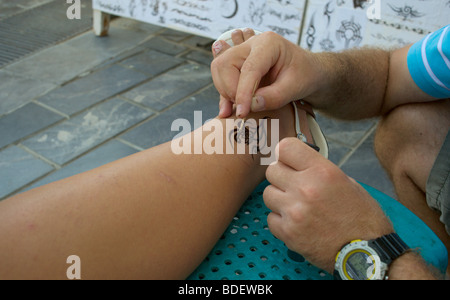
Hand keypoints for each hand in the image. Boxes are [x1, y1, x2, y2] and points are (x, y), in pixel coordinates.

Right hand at [211, 31, 321, 117]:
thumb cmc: (305, 74)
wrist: (308, 71)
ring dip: (225, 91)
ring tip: (240, 108)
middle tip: (244, 108)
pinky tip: (227, 109)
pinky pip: (222, 76)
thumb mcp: (295, 87)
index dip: (243, 91)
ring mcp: (242, 53)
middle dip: (230, 89)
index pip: (249, 68)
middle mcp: (251, 44)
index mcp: (268, 44)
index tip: (242, 112)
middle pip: (225, 63)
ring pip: (219, 68)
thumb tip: (250, 105)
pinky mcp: (238, 65)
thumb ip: (274, 97)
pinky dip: (224, 93)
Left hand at [263, 138, 393, 272]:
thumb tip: (296, 164)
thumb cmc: (361, 217)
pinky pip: (270, 218)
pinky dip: (280, 220)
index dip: (285, 154)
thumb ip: (318, 170)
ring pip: (268, 193)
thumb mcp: (347, 182)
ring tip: (297, 206)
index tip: (289, 161)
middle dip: (282, 177)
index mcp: (323, 172)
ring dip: (279, 198)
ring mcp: (294, 211)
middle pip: (272, 170)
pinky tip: (296, 223)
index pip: (285, 147)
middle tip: (294, 186)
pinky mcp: (288, 232)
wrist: (366, 253)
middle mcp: (306, 188)